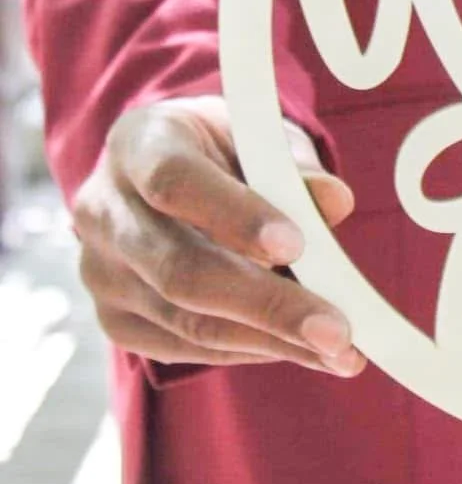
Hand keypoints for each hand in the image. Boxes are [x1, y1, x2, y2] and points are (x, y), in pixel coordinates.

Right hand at [72, 96, 365, 373]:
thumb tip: (334, 201)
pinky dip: (247, 351)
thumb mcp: (252, 132)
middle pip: (180, 270)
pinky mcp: (114, 320)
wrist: (160, 170)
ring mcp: (101, 273)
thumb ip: (291, 163)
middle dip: (267, 305)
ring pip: (186, 321)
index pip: (174, 182)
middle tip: (336, 330)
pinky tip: (298, 348)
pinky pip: (183, 348)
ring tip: (337, 351)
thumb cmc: (216, 147)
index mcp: (136, 144)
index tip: (296, 246)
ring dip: (269, 341)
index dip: (233, 215)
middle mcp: (105, 211)